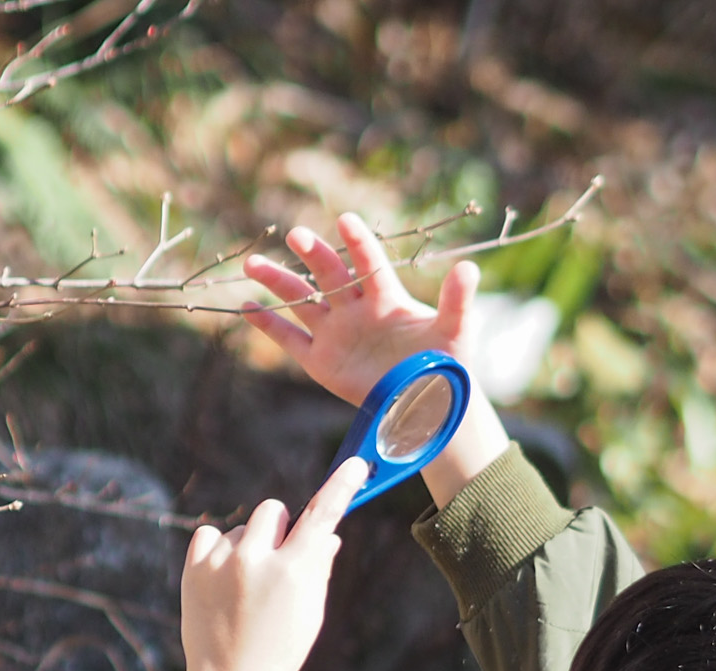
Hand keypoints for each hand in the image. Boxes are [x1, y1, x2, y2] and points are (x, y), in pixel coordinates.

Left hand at [178, 458, 366, 670]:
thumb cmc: (279, 649)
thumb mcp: (310, 611)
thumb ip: (318, 566)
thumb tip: (325, 533)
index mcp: (296, 573)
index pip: (323, 516)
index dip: (341, 486)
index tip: (354, 465)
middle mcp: (258, 561)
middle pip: (275, 510)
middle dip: (278, 529)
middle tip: (276, 563)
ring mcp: (222, 564)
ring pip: (242, 527)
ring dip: (248, 546)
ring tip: (245, 589)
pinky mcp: (193, 569)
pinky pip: (210, 535)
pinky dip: (218, 552)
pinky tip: (222, 581)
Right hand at [242, 213, 478, 401]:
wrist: (426, 403)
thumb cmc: (444, 365)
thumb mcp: (456, 332)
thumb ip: (458, 301)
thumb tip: (469, 269)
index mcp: (386, 298)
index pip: (370, 263)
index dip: (359, 243)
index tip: (346, 221)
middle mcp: (355, 309)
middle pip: (328, 275)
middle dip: (313, 255)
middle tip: (297, 236)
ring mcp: (335, 333)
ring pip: (301, 301)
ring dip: (278, 282)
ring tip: (253, 264)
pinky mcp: (320, 362)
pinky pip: (289, 339)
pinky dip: (268, 325)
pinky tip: (245, 307)